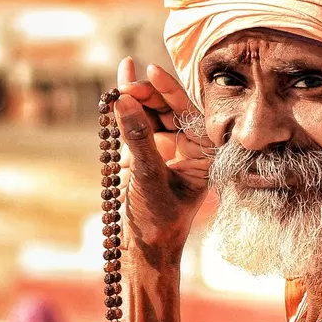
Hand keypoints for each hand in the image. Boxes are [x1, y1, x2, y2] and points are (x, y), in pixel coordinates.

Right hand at [112, 57, 211, 259]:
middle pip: (168, 110)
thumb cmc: (157, 221)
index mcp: (202, 154)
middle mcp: (186, 148)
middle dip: (148, 95)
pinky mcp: (141, 154)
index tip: (152, 71)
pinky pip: (134, 126)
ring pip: (150, 114)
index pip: (188, 114)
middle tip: (127, 86)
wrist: (142, 249)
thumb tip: (124, 101)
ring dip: (135, 98)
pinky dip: (125, 108)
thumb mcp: (148, 179)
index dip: (170, 92)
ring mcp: (163, 149)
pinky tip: (119, 83)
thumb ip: (138, 139)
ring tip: (119, 84)